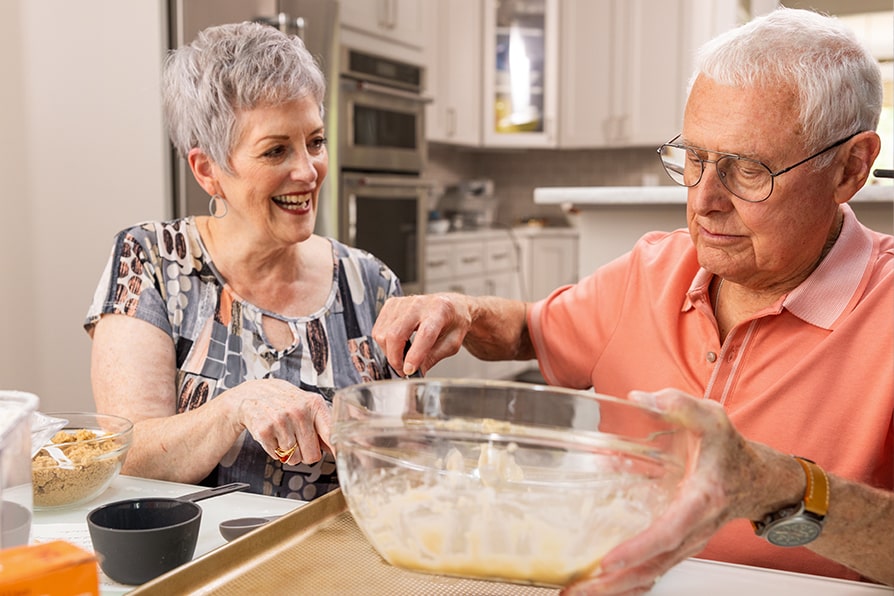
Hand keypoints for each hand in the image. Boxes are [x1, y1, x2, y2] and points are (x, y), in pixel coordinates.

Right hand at [226, 378, 331, 464]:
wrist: (254, 394)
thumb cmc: (285, 401)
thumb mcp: (308, 405)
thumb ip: (324, 426)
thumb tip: (339, 448)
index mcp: (314, 404)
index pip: (330, 434)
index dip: (337, 451)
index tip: (345, 459)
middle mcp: (299, 412)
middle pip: (312, 455)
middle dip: (306, 453)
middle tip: (299, 440)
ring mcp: (281, 421)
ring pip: (294, 458)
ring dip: (290, 453)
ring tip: (285, 435)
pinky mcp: (265, 431)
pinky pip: (277, 456)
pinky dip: (276, 450)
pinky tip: (274, 435)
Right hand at [372, 293, 472, 375]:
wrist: (451, 306)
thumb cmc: (453, 324)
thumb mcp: (451, 344)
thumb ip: (433, 358)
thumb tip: (415, 373)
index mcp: (440, 311)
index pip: (424, 334)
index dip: (414, 355)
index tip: (409, 371)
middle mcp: (419, 303)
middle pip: (396, 334)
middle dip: (395, 358)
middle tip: (403, 370)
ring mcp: (402, 302)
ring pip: (383, 333)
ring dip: (388, 352)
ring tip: (401, 357)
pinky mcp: (391, 304)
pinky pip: (378, 329)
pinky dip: (383, 343)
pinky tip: (396, 345)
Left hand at [562, 389, 785, 594]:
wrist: (756, 480)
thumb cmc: (730, 451)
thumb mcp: (711, 418)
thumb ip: (680, 404)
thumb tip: (642, 398)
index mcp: (701, 500)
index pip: (669, 532)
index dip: (639, 548)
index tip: (610, 560)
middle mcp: (693, 530)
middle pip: (654, 566)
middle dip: (616, 582)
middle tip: (578, 589)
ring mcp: (685, 544)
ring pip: (651, 576)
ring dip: (615, 589)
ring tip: (577, 593)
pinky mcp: (676, 549)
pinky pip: (651, 573)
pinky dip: (624, 585)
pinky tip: (597, 587)